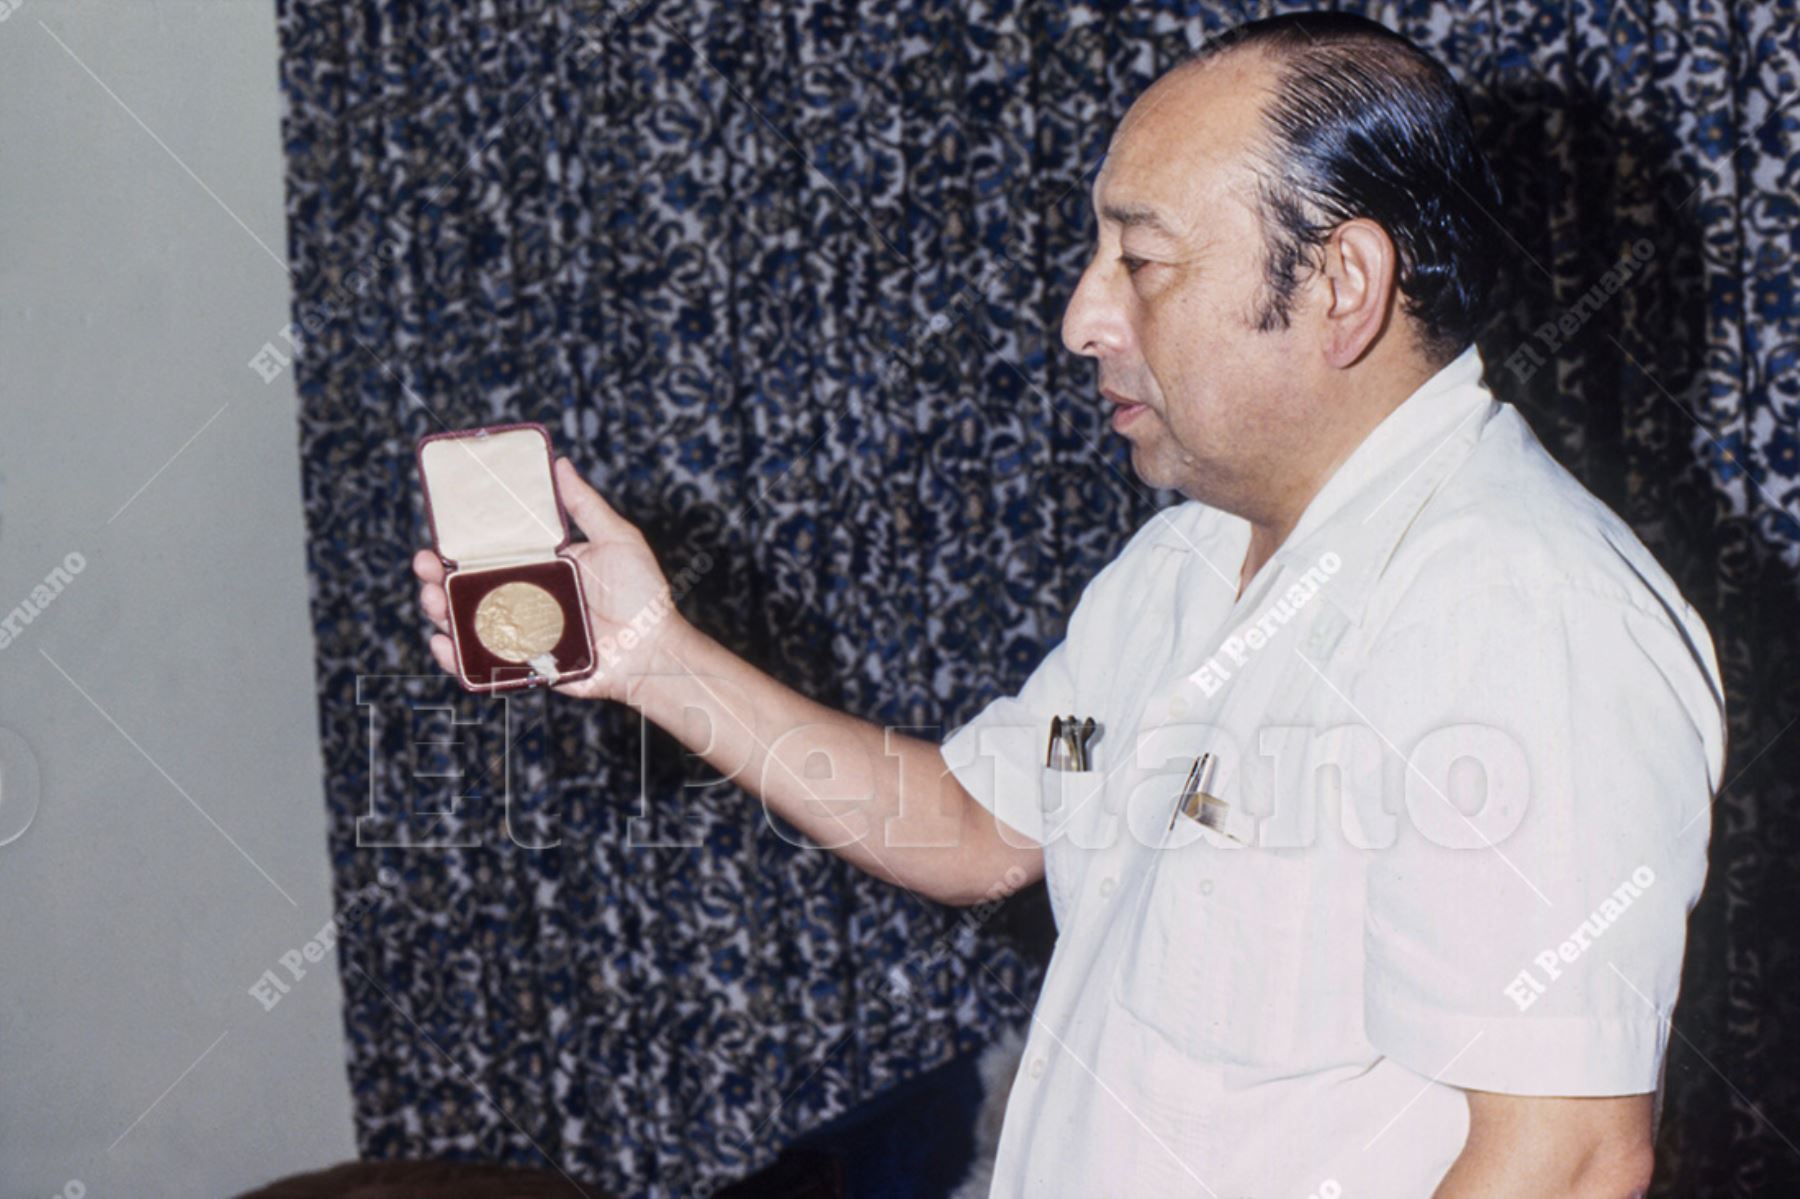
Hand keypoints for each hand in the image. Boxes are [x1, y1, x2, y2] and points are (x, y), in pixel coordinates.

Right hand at [412, 457, 689, 702]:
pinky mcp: (525, 664)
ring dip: (438, 612)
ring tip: (432, 600)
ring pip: (465, 622)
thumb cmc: (642, 596)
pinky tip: (444, 643)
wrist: (655, 650)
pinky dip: (456, 657)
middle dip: (434, 578)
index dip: (456, 547)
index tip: (436, 537)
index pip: (486, 555)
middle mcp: (523, 599)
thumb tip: (561, 464)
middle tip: (424, 566)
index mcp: (538, 568)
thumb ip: (585, 505)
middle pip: (465, 588)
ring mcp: (521, 633)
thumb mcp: (617, 539)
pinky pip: (481, 663)